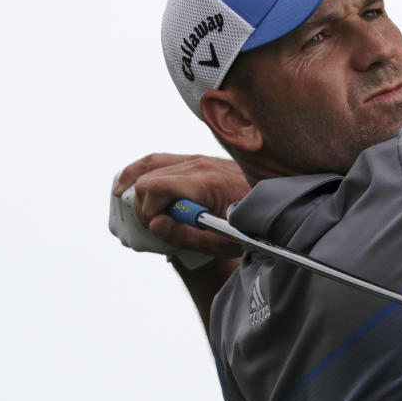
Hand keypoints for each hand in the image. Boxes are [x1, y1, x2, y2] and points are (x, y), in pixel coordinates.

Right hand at [112, 154, 251, 257]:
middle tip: (154, 226)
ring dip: (136, 184)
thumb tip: (155, 224)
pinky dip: (143, 171)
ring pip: (151, 163)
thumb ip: (186, 235)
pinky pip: (162, 160)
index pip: (155, 188)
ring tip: (125, 202)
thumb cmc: (253, 225)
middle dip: (143, 204)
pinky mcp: (199, 159)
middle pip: (148, 178)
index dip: (149, 212)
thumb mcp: (224, 242)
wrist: (276, 203)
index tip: (160, 230)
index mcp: (206, 182)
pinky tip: (130, 182)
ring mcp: (199, 158)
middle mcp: (200, 164)